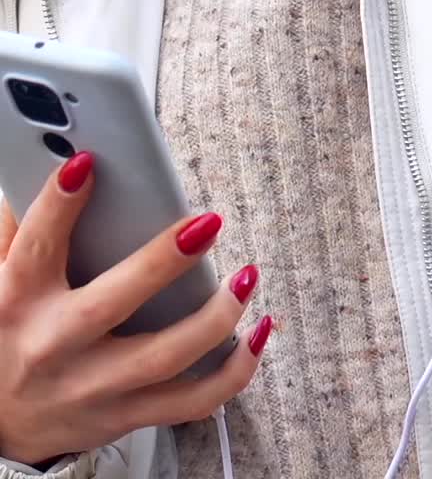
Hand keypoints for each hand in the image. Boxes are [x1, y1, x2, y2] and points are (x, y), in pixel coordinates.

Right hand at [0, 154, 269, 465]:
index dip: (59, 205)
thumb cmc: (6, 333)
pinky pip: (191, 402)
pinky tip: (258, 334)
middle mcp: (55, 346)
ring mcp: (94, 387)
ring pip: (164, 358)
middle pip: (112, 303)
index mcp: (17, 302)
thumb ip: (16, 229)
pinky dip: (234, 373)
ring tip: (247, 275)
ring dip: (215, 317)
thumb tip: (54, 168)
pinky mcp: (125, 414)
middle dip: (162, 262)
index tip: (87, 165)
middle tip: (207, 223)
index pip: (36, 247)